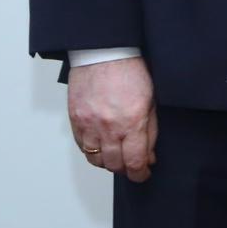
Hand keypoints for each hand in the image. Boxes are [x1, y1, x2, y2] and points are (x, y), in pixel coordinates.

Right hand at [67, 56, 157, 181]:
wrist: (104, 53)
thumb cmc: (130, 71)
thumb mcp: (151, 101)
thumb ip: (150, 132)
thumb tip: (149, 156)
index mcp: (132, 121)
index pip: (135, 162)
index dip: (140, 174)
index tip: (143, 174)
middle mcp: (109, 126)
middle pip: (114, 165)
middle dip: (125, 169)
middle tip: (131, 166)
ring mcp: (89, 124)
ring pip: (96, 160)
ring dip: (107, 163)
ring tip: (116, 156)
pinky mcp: (75, 119)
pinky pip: (82, 146)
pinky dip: (92, 151)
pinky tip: (101, 145)